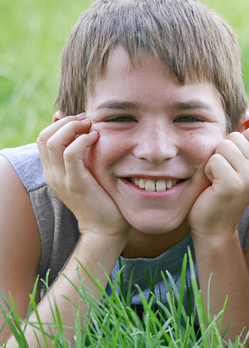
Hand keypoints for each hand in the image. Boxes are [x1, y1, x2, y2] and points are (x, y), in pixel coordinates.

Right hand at [37, 114, 129, 237]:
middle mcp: (52, 174)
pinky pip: (71, 154)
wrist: (105, 228)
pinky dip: (82, 141)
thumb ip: (82, 155)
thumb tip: (82, 130)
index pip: (43, 138)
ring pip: (53, 142)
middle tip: (86, 120)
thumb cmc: (102, 198)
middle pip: (44, 137)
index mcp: (53, 171)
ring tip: (91, 126)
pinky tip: (96, 138)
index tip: (81, 120)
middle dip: (66, 122)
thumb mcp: (88, 172)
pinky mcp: (76, 183)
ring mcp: (62, 179)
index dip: (60, 124)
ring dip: (72, 128)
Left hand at [189, 127, 248, 236]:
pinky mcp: (233, 184)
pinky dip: (208, 171)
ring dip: (214, 162)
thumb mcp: (237, 163)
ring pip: (224, 146)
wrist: (215, 225)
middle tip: (225, 175)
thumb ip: (245, 141)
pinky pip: (214, 160)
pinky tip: (214, 186)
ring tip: (219, 180)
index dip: (235, 145)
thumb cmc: (223, 190)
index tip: (234, 166)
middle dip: (223, 153)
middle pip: (235, 137)